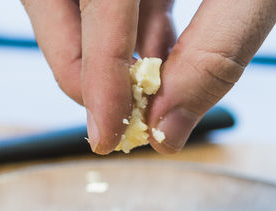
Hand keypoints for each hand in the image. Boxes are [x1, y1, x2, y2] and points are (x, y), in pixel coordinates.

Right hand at [21, 0, 275, 153]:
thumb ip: (218, 52)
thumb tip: (169, 129)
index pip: (99, 3)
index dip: (97, 74)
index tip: (106, 133)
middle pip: (58, 4)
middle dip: (86, 68)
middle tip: (120, 116)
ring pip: (65, 2)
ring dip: (103, 50)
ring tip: (151, 77)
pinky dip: (119, 24)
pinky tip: (157, 44)